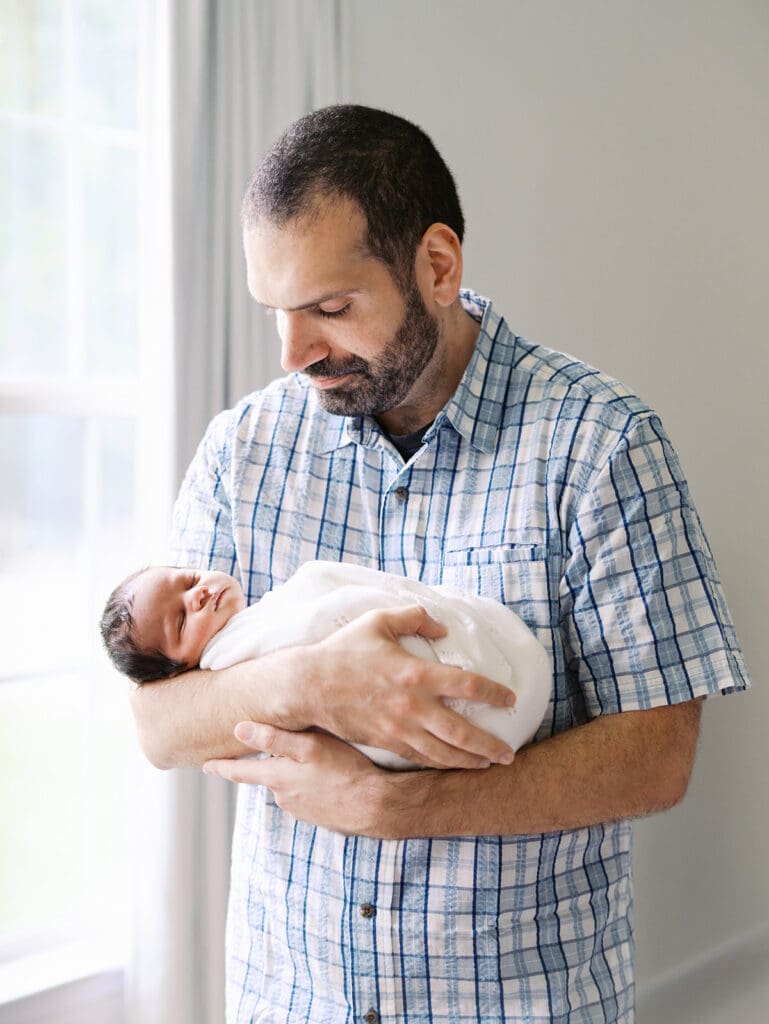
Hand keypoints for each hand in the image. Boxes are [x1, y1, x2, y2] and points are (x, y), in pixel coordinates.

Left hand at [202, 722, 395, 834]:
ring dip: (295, 774)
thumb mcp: (310, 747)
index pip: (240, 773)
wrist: (376, 806)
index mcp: (278, 779)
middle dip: (268, 765)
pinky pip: (307, 796)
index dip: (221, 767)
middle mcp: (284, 797)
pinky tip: (329, 777)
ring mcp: (302, 810)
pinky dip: (312, 786)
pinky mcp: (319, 816)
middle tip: (270, 754)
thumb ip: (274, 738)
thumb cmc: (345, 770)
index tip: (205, 765)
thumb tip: (239, 728)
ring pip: (290, 785)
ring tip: (315, 760)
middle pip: (269, 776)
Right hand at [299, 604, 516, 769]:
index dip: (494, 693)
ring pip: (443, 753)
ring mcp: (399, 729)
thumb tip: (441, 627)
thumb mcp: (378, 621)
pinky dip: (440, 765)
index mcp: (416, 673)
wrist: (308, 685)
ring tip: (489, 764)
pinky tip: (453, 766)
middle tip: (509, 753)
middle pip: (462, 732)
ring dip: (469, 760)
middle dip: (490, 745)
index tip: (510, 698)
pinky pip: (420, 758)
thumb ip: (414, 617)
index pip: (468, 685)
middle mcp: (412, 706)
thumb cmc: (344, 650)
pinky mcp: (385, 742)